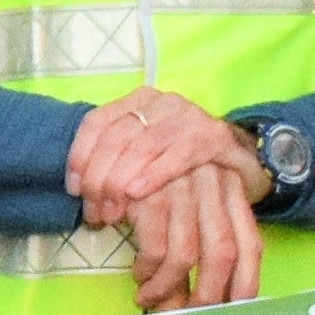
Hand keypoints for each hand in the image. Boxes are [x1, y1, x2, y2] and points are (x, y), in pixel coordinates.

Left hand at [63, 89, 247, 229]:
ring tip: (112, 213)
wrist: (240, 159)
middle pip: (117, 137)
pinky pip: (179, 154)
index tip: (74, 189)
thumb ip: (114, 161)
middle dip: (99, 178)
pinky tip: (137, 192)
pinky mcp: (214, 135)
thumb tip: (79, 189)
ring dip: (121, 182)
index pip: (98, 121)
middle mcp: (163, 102)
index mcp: (139, 101)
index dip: (80, 155)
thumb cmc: (182, 163)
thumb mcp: (144, 156)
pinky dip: (154, 174)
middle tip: (95, 212)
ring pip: (143, 146)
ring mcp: (190, 115)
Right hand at [124, 155, 269, 313]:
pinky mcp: (151, 193)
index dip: (247, 283)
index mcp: (232, 190)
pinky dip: (147, 270)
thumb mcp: (191, 195)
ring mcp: (184, 189)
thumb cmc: (161, 167)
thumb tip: (194, 302)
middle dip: (207, 296)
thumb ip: (197, 240)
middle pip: (223, 255)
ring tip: (149, 297)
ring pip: (186, 257)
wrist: (134, 119)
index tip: (236, 311)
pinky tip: (139, 274)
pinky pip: (154, 248)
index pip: (251, 245)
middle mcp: (215, 188)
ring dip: (166, 288)